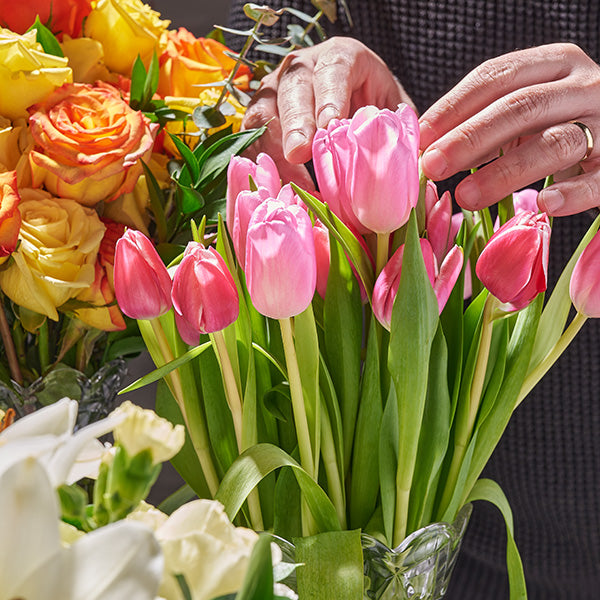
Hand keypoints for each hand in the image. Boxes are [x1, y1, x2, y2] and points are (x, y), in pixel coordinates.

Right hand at [242, 37, 413, 184]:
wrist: (347, 97)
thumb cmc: (370, 105)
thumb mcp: (390, 109)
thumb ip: (400, 130)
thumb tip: (412, 164)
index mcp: (340, 57)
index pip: (333, 70)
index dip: (330, 96)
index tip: (331, 125)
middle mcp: (302, 68)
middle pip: (292, 90)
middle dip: (295, 123)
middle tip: (299, 154)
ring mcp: (275, 89)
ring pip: (264, 113)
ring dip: (272, 148)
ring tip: (285, 181)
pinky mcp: (259, 115)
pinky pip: (252, 137)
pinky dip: (262, 163)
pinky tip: (274, 186)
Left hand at [419, 43, 599, 215]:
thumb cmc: (556, 124)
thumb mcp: (522, 111)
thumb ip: (482, 120)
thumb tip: (425, 147)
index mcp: (554, 64)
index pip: (496, 76)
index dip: (454, 107)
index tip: (420, 138)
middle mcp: (584, 87)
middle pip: (521, 107)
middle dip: (470, 138)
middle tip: (433, 166)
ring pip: (555, 143)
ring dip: (505, 171)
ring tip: (466, 196)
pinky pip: (598, 179)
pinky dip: (571, 193)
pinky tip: (545, 204)